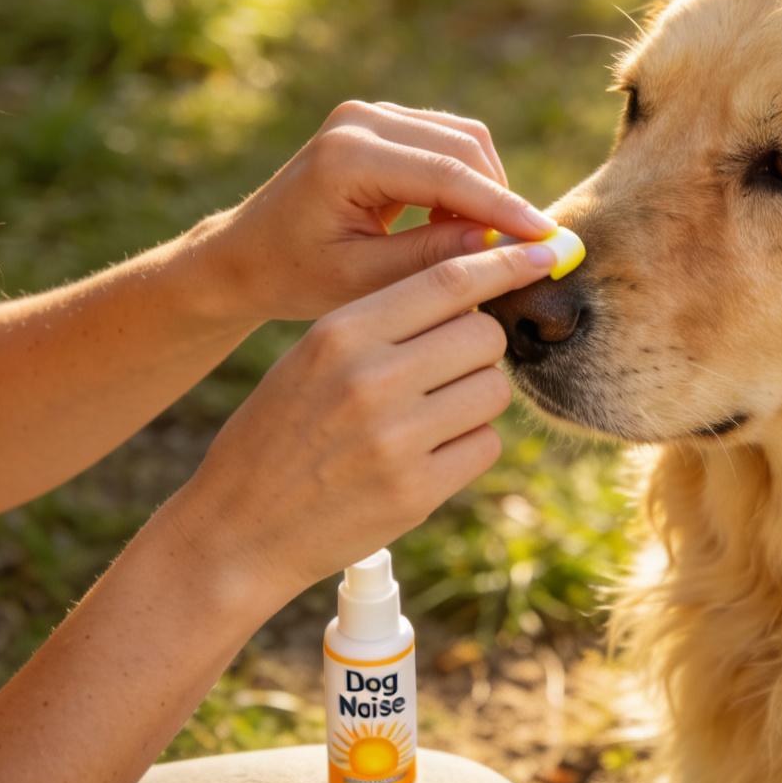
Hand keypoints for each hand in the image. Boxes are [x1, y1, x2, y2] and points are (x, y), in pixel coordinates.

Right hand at [162, 242, 558, 600]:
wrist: (237, 529)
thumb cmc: (280, 433)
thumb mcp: (311, 357)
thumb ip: (383, 323)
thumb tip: (476, 289)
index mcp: (341, 334)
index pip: (448, 280)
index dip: (506, 264)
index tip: (543, 253)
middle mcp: (371, 380)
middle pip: (484, 335)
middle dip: (481, 347)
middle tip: (450, 368)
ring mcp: (396, 440)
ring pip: (493, 390)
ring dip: (478, 398)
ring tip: (432, 415)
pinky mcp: (417, 493)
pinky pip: (486, 446)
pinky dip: (471, 446)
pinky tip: (429, 455)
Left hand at [210, 100, 555, 321]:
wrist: (245, 254)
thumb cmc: (294, 275)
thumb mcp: (361, 281)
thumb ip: (431, 260)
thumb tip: (503, 245)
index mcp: (347, 156)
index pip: (447, 174)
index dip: (504, 208)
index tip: (547, 240)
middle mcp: (359, 119)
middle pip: (464, 146)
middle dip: (499, 198)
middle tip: (521, 252)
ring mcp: (369, 113)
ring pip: (462, 140)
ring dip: (484, 190)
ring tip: (479, 246)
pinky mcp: (379, 121)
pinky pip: (445, 142)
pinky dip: (464, 181)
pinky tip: (456, 227)